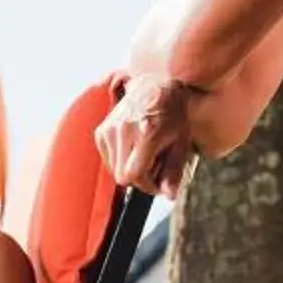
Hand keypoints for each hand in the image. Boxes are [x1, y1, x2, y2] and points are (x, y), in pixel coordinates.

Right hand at [98, 73, 198, 197]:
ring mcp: (109, 129)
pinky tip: (133, 149)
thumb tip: (169, 196)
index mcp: (146, 134)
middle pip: (122, 176)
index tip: (158, 182)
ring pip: (113, 169)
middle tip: (154, 168)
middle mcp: (123, 130)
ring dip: (129, 169)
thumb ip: (174, 172)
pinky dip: (119, 160)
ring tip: (145, 155)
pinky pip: (107, 158)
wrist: (156, 87)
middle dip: (139, 179)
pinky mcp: (102, 130)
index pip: (133, 176)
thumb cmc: (172, 115)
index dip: (147, 186)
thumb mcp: (181, 143)